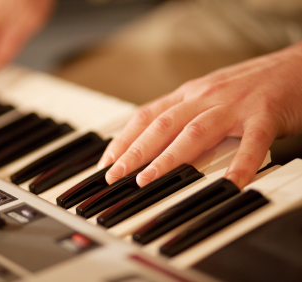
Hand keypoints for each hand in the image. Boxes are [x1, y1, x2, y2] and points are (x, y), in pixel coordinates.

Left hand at [98, 42, 301, 188]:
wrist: (295, 65)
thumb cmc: (248, 85)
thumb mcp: (207, 96)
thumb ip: (183, 116)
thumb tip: (153, 142)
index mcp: (189, 94)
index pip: (146, 116)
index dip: (123, 139)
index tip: (106, 161)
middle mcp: (205, 97)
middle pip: (161, 125)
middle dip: (134, 152)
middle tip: (114, 175)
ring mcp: (233, 105)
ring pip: (194, 132)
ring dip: (168, 158)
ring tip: (147, 180)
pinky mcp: (264, 115)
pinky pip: (251, 143)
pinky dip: (239, 165)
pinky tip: (229, 185)